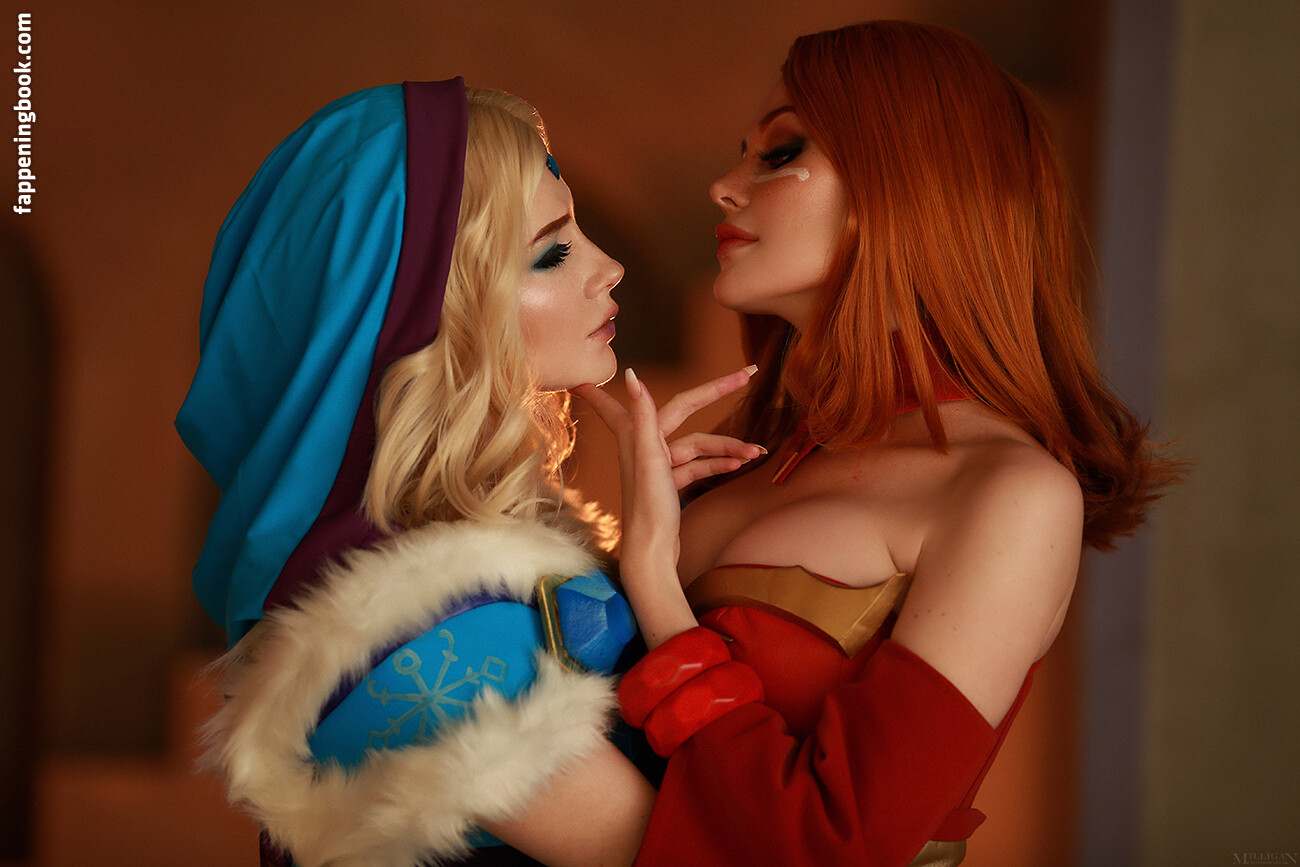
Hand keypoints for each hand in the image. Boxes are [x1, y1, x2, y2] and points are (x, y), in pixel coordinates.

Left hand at [574, 365, 763, 491]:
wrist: (652, 554)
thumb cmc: (646, 508)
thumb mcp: (648, 457)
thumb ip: (643, 415)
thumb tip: (632, 374)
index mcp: (634, 436)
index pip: (631, 399)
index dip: (604, 388)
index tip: (581, 379)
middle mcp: (644, 446)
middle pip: (684, 410)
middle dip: (716, 393)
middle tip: (747, 374)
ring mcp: (659, 465)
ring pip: (699, 445)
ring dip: (728, 447)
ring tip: (756, 452)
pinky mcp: (670, 483)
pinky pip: (699, 466)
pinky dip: (718, 464)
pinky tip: (739, 465)